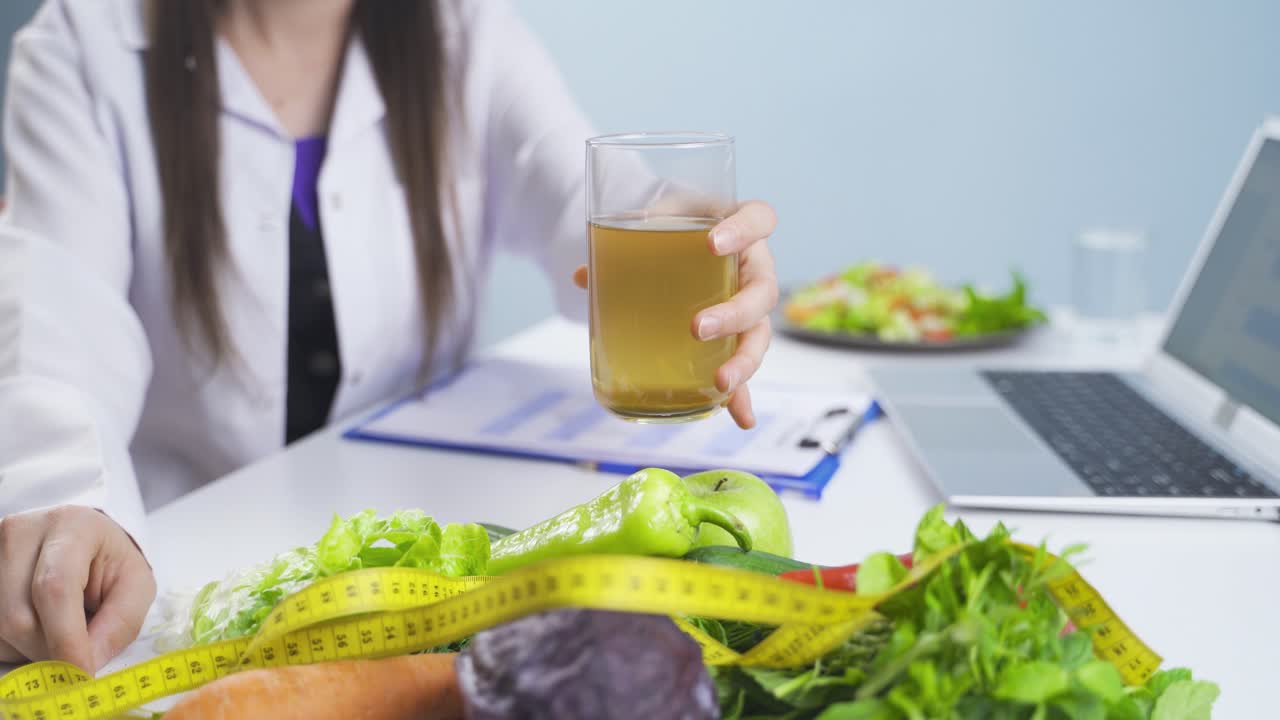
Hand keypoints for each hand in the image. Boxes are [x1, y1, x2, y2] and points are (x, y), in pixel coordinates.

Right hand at [0, 506, 155, 671]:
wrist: (82, 541)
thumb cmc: (110, 563)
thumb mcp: (135, 586)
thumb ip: (119, 624)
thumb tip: (86, 664)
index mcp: (71, 527)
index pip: (55, 587)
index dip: (65, 637)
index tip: (81, 672)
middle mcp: (21, 533)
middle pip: (20, 615)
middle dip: (51, 650)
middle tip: (77, 654)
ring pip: (0, 628)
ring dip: (31, 648)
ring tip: (59, 630)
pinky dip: (13, 643)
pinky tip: (37, 626)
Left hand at [573, 200, 778, 428]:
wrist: (674, 238)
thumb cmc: (672, 226)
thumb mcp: (652, 224)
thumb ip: (622, 244)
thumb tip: (582, 277)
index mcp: (742, 228)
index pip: (759, 219)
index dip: (744, 230)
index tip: (713, 242)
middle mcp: (754, 269)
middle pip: (762, 291)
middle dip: (735, 313)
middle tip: (697, 328)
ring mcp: (748, 305)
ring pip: (758, 334)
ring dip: (743, 361)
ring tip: (720, 381)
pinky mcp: (735, 336)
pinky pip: (742, 365)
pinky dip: (741, 395)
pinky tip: (741, 418)